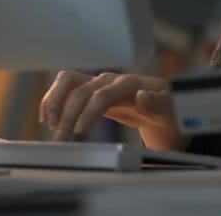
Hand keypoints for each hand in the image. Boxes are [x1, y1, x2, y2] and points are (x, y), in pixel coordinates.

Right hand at [40, 71, 180, 145]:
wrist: (167, 109)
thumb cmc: (171, 111)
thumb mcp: (172, 111)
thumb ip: (159, 104)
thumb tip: (142, 95)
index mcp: (131, 85)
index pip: (103, 94)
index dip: (89, 111)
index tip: (79, 131)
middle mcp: (112, 80)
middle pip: (81, 89)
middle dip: (68, 115)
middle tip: (61, 140)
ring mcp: (100, 83)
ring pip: (68, 81)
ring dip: (54, 103)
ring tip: (51, 127)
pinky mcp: (92, 90)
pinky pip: (67, 87)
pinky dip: (54, 100)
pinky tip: (48, 119)